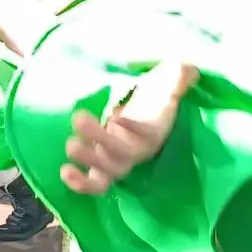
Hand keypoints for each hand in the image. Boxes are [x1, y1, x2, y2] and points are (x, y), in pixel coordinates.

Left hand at [59, 60, 194, 196]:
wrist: (141, 117)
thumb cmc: (152, 101)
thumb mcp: (163, 87)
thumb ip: (175, 78)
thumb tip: (186, 68)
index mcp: (153, 132)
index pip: (149, 133)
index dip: (135, 128)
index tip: (120, 117)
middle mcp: (136, 151)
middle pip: (122, 152)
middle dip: (99, 138)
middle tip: (79, 118)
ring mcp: (117, 162)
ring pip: (106, 170)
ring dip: (88, 159)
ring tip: (71, 145)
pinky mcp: (101, 168)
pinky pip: (95, 184)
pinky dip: (81, 183)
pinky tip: (65, 173)